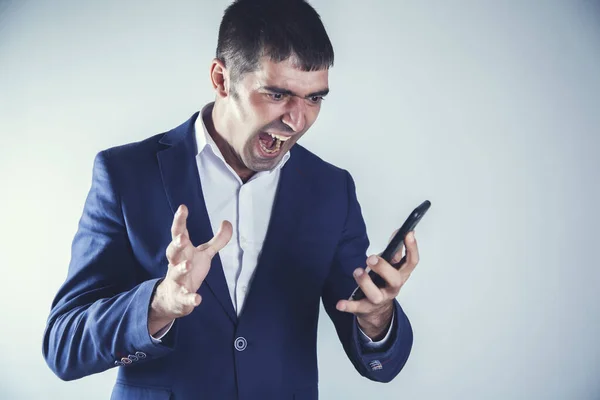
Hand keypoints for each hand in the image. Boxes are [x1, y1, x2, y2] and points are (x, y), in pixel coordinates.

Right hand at [148, 204, 231, 335]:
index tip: (183, 208)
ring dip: (181, 268)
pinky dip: (190, 299)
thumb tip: (227, 221)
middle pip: (172, 251)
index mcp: (183, 251)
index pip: (179, 233)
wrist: (173, 298)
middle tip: (182, 238)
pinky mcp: (180, 297)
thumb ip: (217, 240)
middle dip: (176, 244)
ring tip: (188, 265)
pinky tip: (197, 299)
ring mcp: (177, 280)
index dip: (180, 220)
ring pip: (176, 273)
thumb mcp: (204, 254)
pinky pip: (184, 298)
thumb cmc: (189, 270)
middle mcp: (176, 263)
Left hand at [336, 231, 419, 339]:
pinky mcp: (365, 308)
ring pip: (376, 295)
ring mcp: (379, 299)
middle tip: (371, 258)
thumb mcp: (392, 268)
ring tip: (357, 272)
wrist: (378, 312)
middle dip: (383, 268)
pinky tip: (340, 303)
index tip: (408, 234)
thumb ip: (394, 252)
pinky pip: (357, 307)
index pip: (411, 262)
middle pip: (395, 280)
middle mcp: (392, 288)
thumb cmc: (384, 283)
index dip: (412, 248)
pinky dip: (348, 305)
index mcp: (400, 276)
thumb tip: (399, 232)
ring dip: (365, 282)